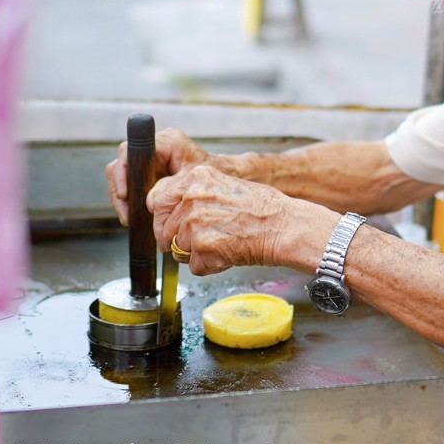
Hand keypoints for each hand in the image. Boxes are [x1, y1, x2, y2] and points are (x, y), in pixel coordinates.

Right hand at [106, 128, 212, 224]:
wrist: (227, 176)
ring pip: (123, 176)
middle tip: (127, 215)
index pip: (131, 151)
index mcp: (166, 141)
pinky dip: (131, 201)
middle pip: (122, 165)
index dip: (122, 172)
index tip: (125, 194)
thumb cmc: (215, 173)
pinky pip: (131, 185)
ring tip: (130, 219)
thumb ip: (172, 188)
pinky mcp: (150, 171)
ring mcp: (151, 159)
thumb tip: (148, 202)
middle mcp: (155, 147)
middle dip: (120, 191)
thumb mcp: (193, 181)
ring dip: (123, 199)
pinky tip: (135, 217)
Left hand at [146, 165, 290, 275]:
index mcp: (196, 177)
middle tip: (202, 242)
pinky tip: (229, 254)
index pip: (159, 201)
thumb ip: (196, 195)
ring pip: (178, 250)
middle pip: (164, 229)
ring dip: (197, 254)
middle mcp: (191, 197)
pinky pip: (195, 266)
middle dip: (178, 241)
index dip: (163, 220)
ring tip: (223, 244)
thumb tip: (173, 213)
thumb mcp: (225, 185)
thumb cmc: (264, 208)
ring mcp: (195, 223)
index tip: (170, 228)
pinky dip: (210, 266)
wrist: (284, 226)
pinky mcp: (202, 247)